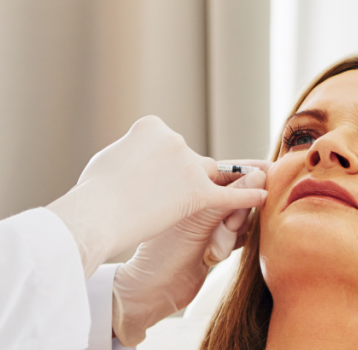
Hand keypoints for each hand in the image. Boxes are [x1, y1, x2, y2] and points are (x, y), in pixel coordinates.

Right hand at [47, 117, 267, 277]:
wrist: (95, 215)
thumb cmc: (94, 194)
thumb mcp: (110, 162)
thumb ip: (133, 155)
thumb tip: (135, 155)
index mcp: (150, 126)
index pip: (169, 145)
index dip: (166, 166)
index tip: (158, 179)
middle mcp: (173, 140)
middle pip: (193, 161)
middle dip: (192, 179)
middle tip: (198, 187)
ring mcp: (188, 165)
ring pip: (211, 178)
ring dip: (221, 187)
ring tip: (236, 188)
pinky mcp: (198, 192)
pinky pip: (229, 196)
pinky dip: (248, 196)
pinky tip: (263, 196)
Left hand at [111, 162, 267, 345]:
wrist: (154, 291)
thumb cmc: (166, 253)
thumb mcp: (200, 222)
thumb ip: (231, 198)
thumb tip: (260, 176)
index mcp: (189, 186)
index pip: (227, 171)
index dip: (250, 174)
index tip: (272, 175)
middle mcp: (200, 202)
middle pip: (239, 196)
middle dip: (236, 213)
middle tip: (226, 226)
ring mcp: (208, 223)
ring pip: (241, 218)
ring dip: (232, 233)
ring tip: (212, 247)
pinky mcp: (215, 242)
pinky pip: (240, 236)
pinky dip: (233, 244)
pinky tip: (214, 255)